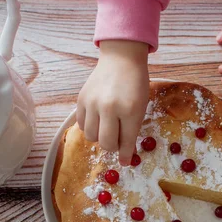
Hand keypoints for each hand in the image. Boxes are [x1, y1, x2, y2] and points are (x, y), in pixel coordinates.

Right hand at [77, 40, 148, 165]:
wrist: (121, 59)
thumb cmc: (135, 84)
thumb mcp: (140, 107)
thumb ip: (132, 130)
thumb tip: (124, 154)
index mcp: (129, 110)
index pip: (126, 141)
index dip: (125, 155)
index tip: (124, 162)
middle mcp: (109, 107)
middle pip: (105, 142)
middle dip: (112, 147)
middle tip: (116, 141)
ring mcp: (92, 103)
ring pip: (91, 136)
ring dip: (99, 137)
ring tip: (106, 128)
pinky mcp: (81, 100)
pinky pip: (82, 125)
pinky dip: (90, 127)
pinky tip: (97, 120)